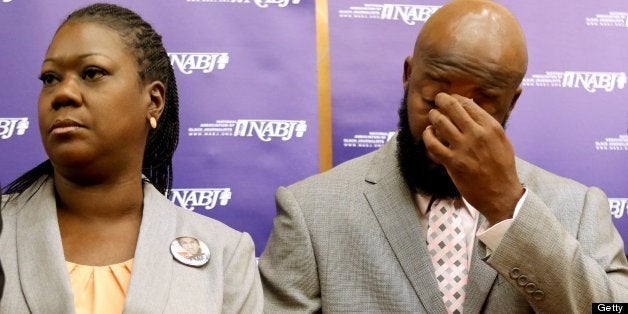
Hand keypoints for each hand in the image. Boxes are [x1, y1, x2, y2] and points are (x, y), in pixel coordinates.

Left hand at [422, 93, 523, 224]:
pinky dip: (427, 136)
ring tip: (432, 116)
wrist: (501, 194)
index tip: (451, 98)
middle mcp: (477, 134)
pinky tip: (428, 133)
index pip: (468, 104)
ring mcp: (463, 148)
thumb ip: (487, 124)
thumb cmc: (502, 167)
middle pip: (452, 108)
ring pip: (440, 122)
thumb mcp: (502, 140)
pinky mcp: (452, 162)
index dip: (456, 98)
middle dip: (442, 100)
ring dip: (434, 116)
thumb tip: (471, 107)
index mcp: (491, 127)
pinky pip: (432, 144)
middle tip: (437, 99)